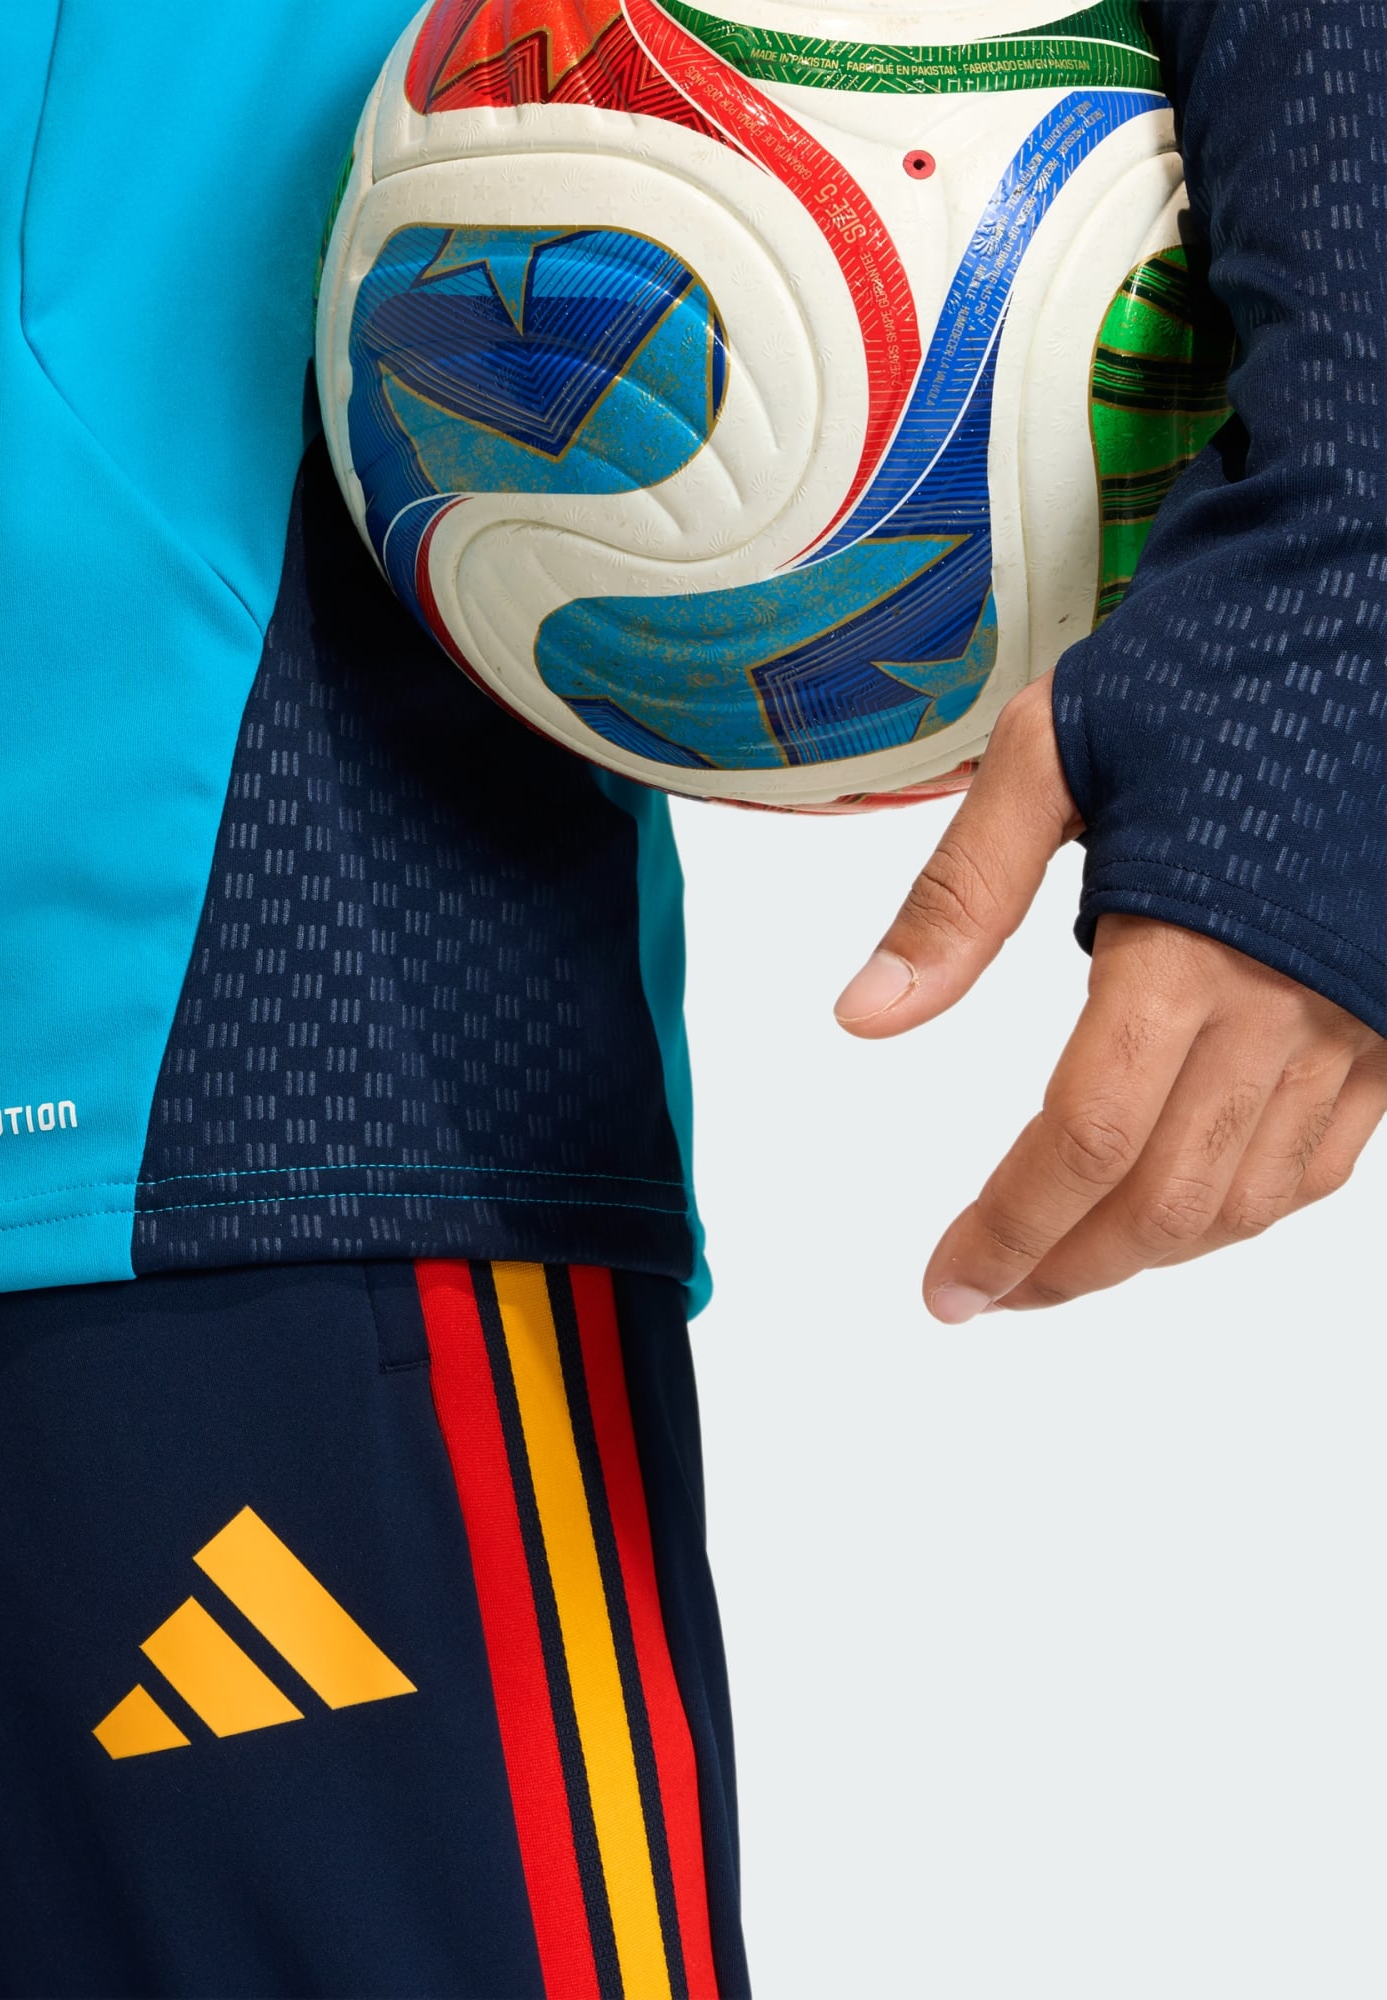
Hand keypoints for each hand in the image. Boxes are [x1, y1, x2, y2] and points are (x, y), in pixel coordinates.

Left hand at [832, 675, 1386, 1321]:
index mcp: (1186, 943)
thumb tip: (865, 1017)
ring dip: (1145, 1253)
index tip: (945, 1286)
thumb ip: (956, 898)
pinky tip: (1172, 1204)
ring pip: (1249, 1199)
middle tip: (986, 1286)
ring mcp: (1362, 1018)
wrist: (1371, 604)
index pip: (1082, 1141)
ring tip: (1058, 1256)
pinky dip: (1239, 1209)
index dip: (1007, 1233)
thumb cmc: (1209, 666)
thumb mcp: (1047, 753)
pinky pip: (1323, 1160)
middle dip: (1064, 1266)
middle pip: (1167, 1201)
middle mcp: (1288, 1001)